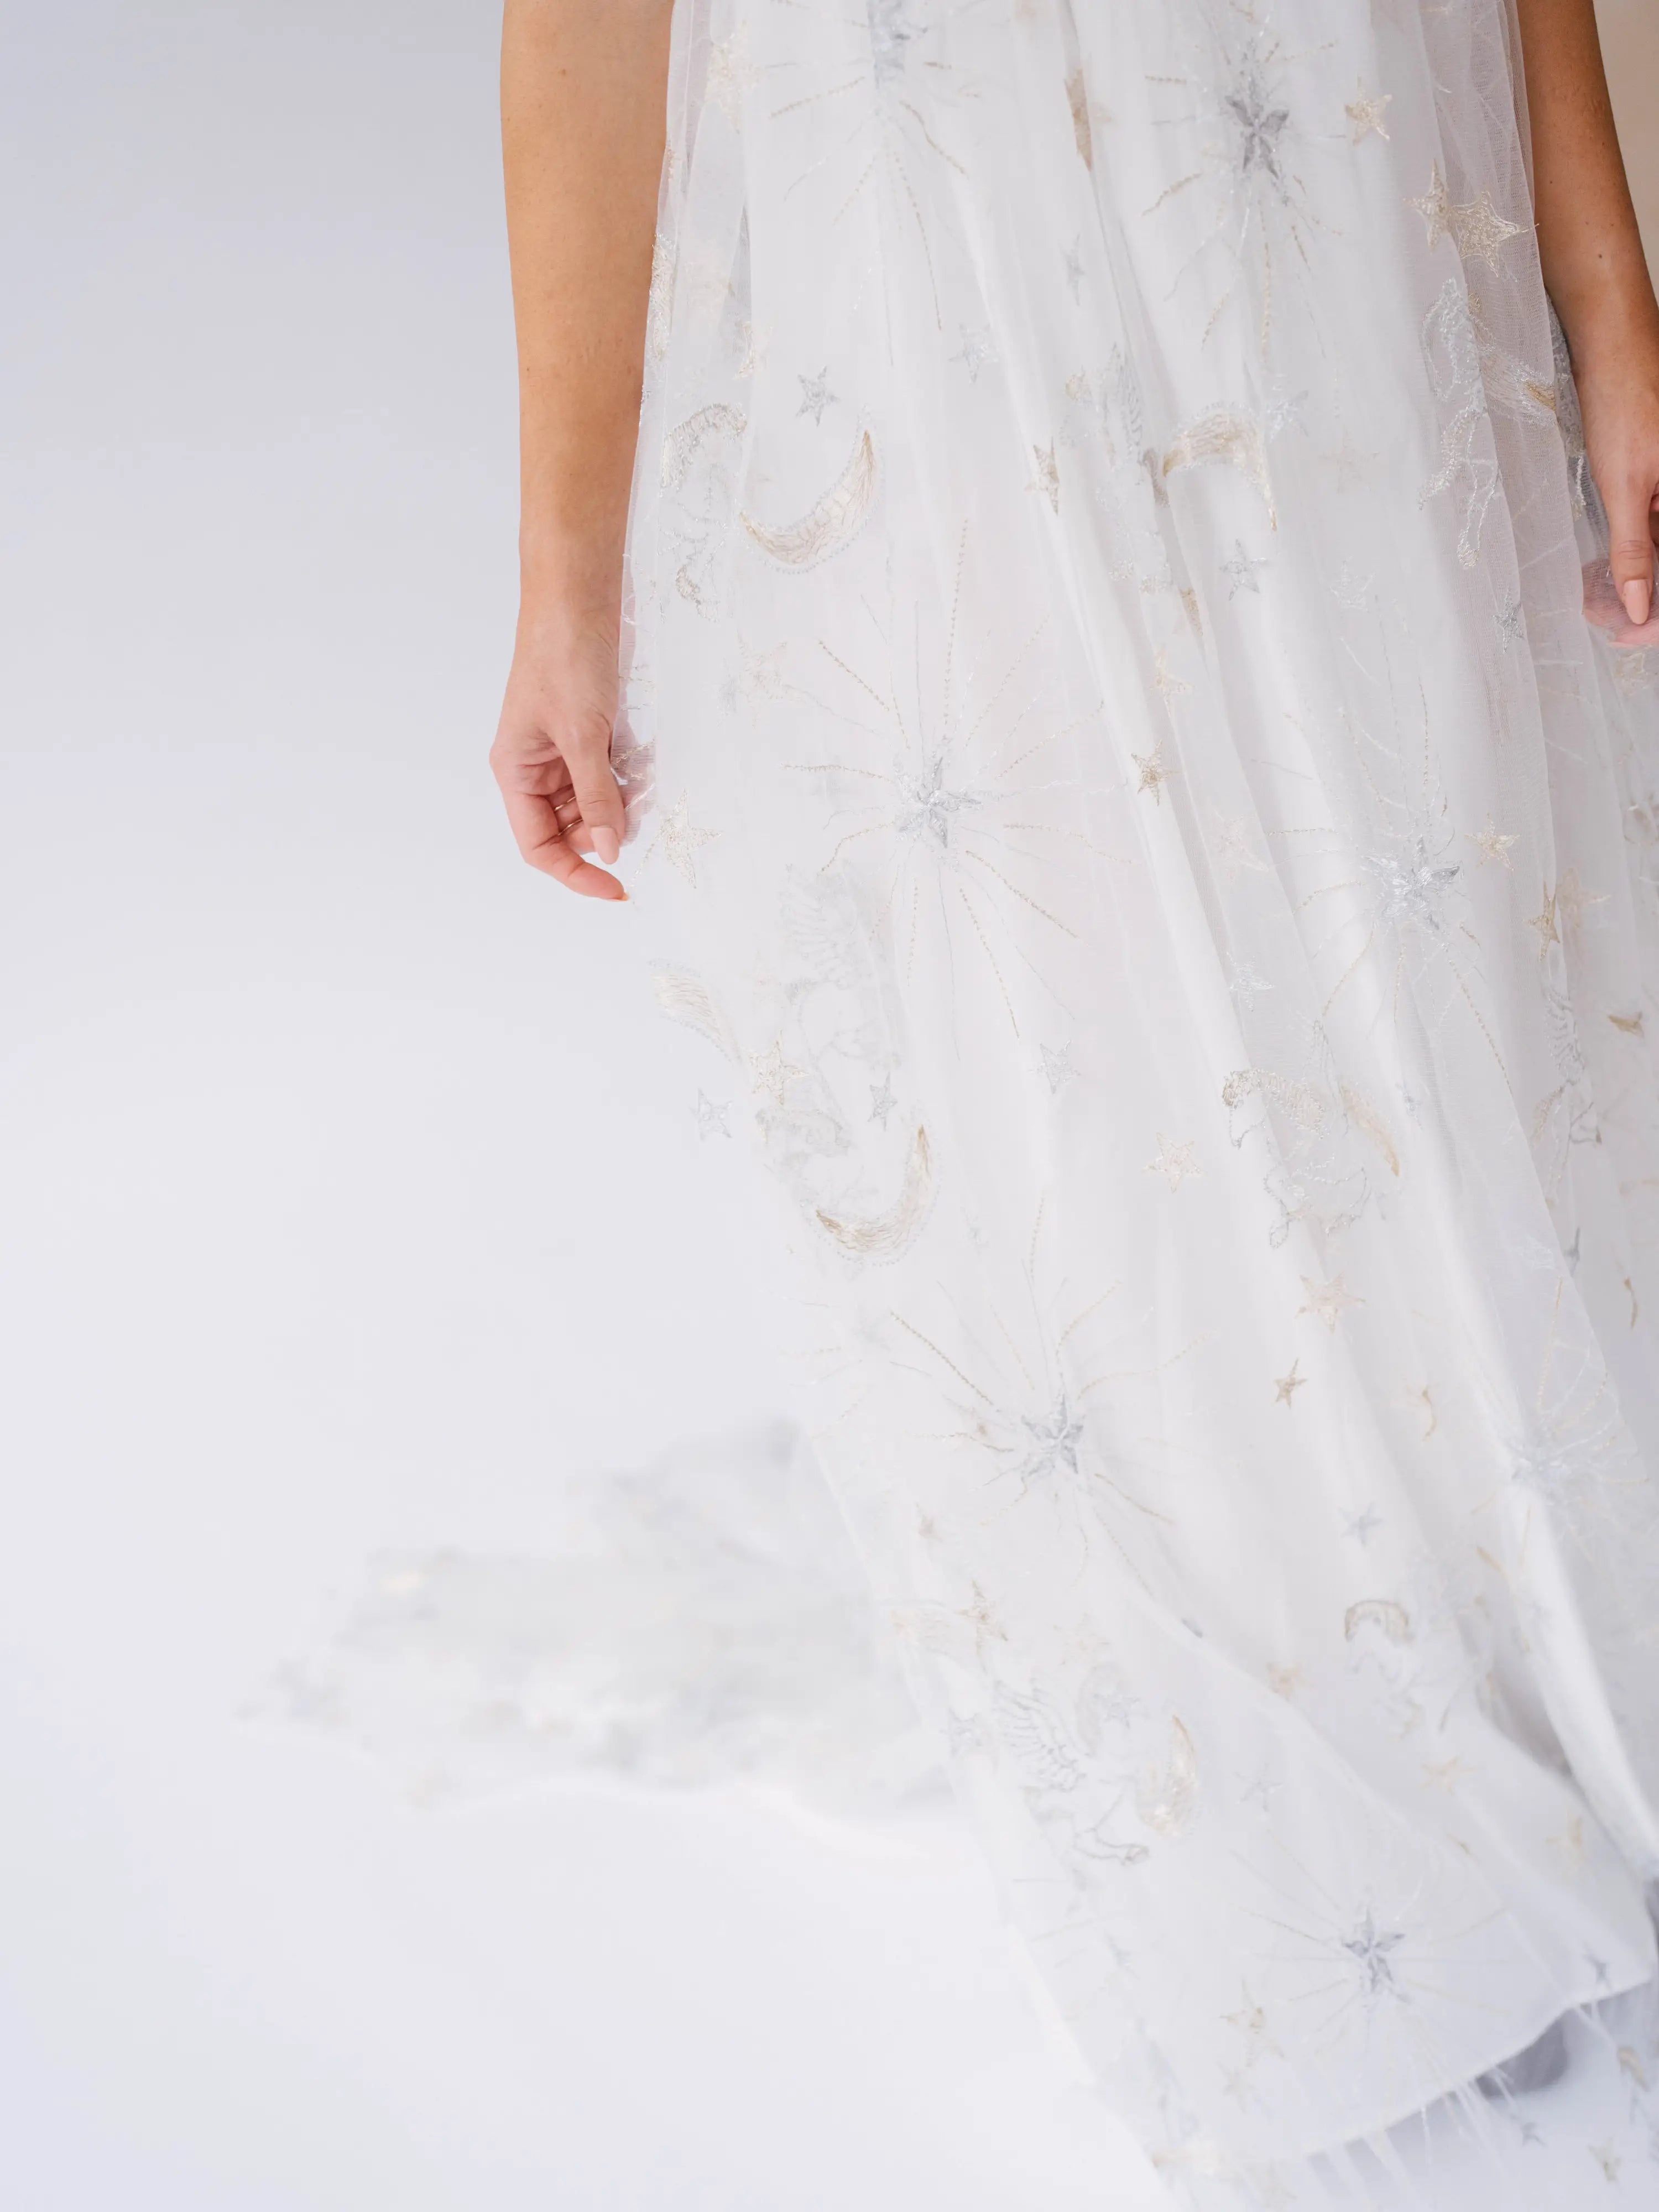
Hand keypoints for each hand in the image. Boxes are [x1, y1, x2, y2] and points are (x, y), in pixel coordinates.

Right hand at [491, 597, 628, 899]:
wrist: (577, 596)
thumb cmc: (564, 657)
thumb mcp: (583, 735)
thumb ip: (596, 797)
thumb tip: (609, 850)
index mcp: (514, 771)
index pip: (539, 846)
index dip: (575, 872)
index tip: (616, 887)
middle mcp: (533, 768)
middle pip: (566, 830)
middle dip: (602, 835)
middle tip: (639, 825)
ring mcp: (560, 751)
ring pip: (590, 805)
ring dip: (618, 807)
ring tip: (642, 790)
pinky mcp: (586, 733)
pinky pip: (605, 776)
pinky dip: (625, 782)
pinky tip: (642, 770)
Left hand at [1576, 320, 1658, 629]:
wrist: (1612, 340)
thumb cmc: (1622, 400)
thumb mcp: (1624, 484)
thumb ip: (1635, 548)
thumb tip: (1640, 608)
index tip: (1630, 636)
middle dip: (1646, 599)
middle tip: (1609, 626)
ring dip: (1637, 580)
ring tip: (1601, 606)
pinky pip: (1654, 525)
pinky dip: (1634, 550)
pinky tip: (1608, 572)